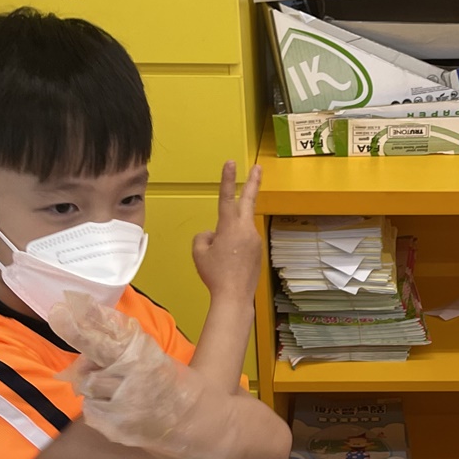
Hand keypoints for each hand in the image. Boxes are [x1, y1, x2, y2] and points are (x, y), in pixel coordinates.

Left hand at [52, 291, 239, 458]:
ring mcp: (122, 407)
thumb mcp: (155, 357)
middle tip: (77, 334)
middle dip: (82, 347)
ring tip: (118, 388)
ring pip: (87, 386)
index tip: (60, 311)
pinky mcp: (116, 429)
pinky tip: (119, 408)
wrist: (203, 425)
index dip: (82, 324)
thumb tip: (90, 319)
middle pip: (90, 362)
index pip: (106, 337)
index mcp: (143, 358)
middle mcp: (131, 380)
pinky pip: (91, 410)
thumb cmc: (178, 387)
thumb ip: (124, 342)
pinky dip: (99, 407)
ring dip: (95, 383)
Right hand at [193, 162, 262, 301]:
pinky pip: (243, 243)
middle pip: (249, 200)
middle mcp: (246, 229)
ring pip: (239, 229)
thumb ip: (204, 236)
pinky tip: (230, 263)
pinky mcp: (258, 250)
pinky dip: (234, 247)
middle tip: (258, 168)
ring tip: (222, 259)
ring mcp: (255, 240)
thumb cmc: (215, 274)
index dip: (228, 179)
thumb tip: (212, 233)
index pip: (227, 197)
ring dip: (230, 235)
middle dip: (253, 182)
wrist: (234, 296)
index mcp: (229, 226)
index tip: (231, 163)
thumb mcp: (199, 252)